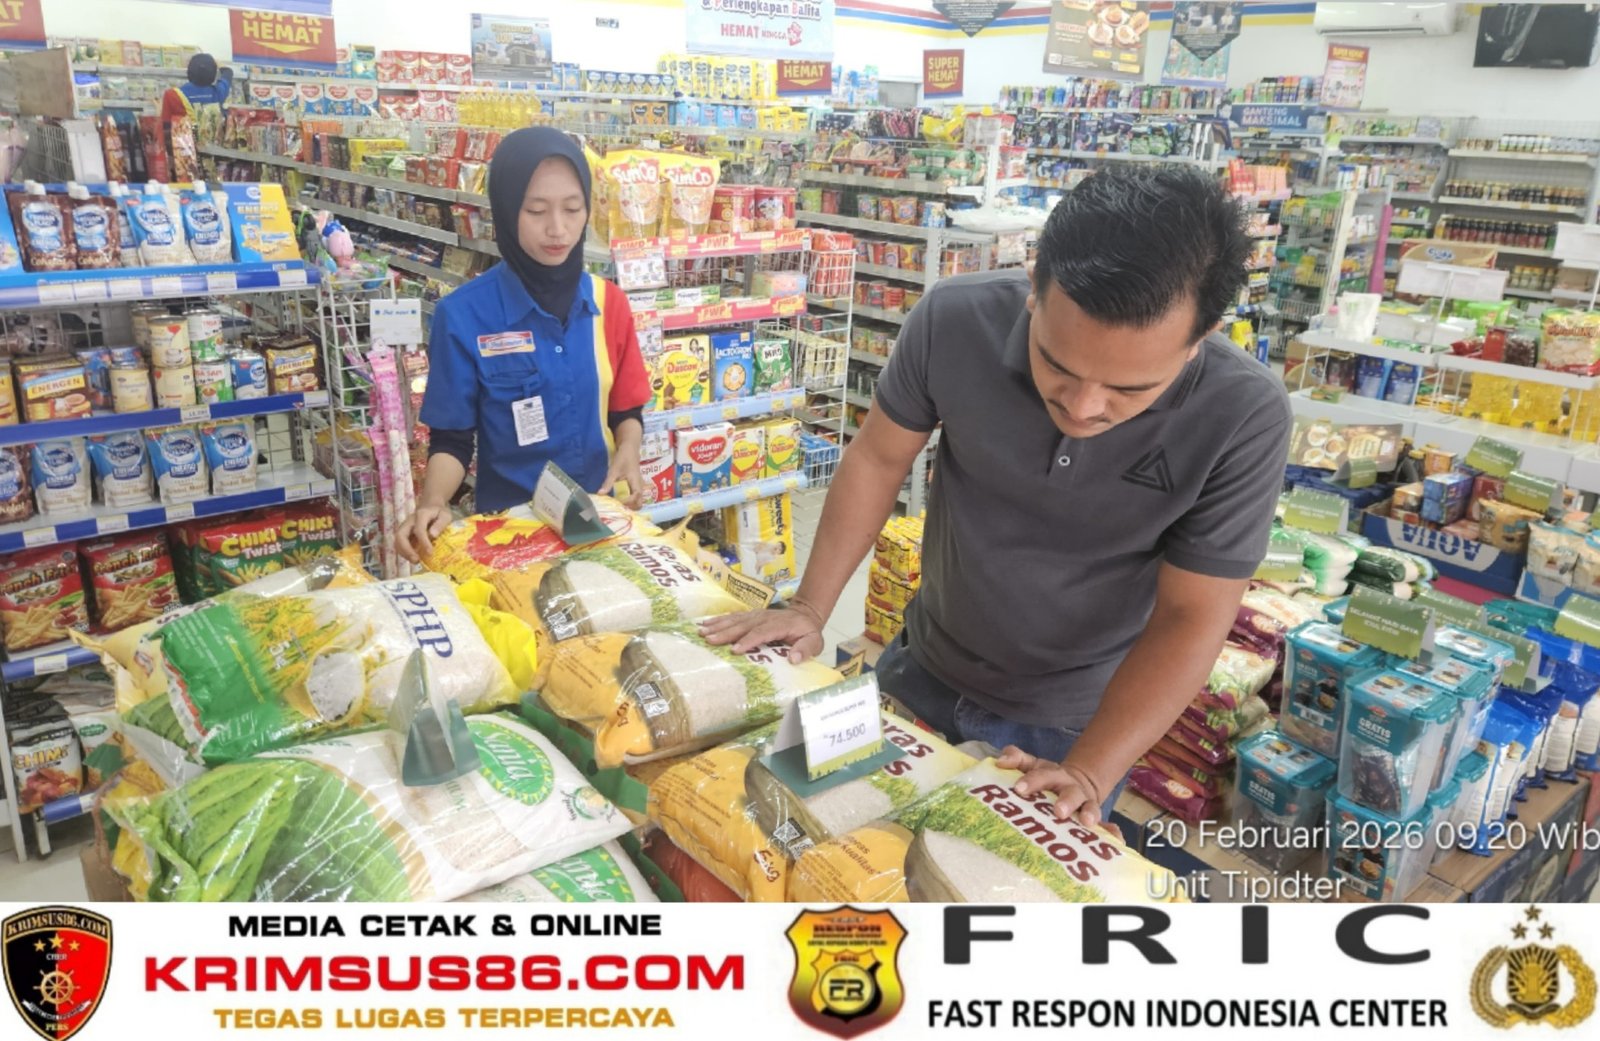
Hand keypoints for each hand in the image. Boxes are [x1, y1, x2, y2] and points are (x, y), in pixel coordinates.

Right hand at [397, 503, 451, 563]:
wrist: (430, 506)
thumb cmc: (438, 513)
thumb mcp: (445, 515)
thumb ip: (440, 524)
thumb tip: (432, 535)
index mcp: (421, 515)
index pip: (419, 530)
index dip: (423, 542)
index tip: (430, 553)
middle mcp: (409, 521)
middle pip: (400, 535)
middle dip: (406, 550)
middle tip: (416, 560)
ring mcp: (404, 528)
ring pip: (397, 542)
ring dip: (404, 553)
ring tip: (416, 561)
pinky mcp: (404, 534)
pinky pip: (400, 545)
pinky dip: (405, 553)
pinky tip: (414, 558)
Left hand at [600, 445, 644, 509]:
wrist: (630, 449)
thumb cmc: (623, 458)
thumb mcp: (614, 470)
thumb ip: (608, 483)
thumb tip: (600, 494)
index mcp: (636, 482)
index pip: (636, 496)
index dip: (628, 502)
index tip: (618, 503)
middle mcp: (640, 486)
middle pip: (640, 502)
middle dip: (632, 508)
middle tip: (620, 509)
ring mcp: (639, 485)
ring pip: (638, 500)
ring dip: (631, 505)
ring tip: (619, 507)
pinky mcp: (636, 485)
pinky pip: (635, 496)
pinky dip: (630, 501)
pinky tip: (620, 501)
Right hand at [699, 600, 826, 661]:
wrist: (805, 614)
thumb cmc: (807, 632)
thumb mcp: (815, 642)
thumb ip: (806, 649)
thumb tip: (794, 658)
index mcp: (780, 625)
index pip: (762, 632)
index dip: (748, 641)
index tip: (734, 650)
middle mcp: (765, 618)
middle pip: (743, 625)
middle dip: (725, 633)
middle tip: (709, 640)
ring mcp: (756, 615)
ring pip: (735, 619)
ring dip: (718, 626)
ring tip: (702, 632)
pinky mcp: (750, 615)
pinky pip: (733, 616)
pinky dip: (719, 620)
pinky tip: (706, 623)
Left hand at [998, 746, 1105, 827]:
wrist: (1078, 780)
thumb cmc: (1047, 777)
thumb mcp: (1033, 765)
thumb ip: (1016, 759)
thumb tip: (1001, 760)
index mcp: (1053, 775)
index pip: (1041, 775)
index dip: (1031, 781)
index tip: (1018, 789)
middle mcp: (1071, 789)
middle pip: (1069, 793)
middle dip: (1065, 802)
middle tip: (1058, 811)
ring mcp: (1085, 803)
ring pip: (1090, 807)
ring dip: (1090, 814)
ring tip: (1088, 822)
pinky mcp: (1094, 818)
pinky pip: (1107, 826)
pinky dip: (1112, 832)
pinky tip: (1117, 839)